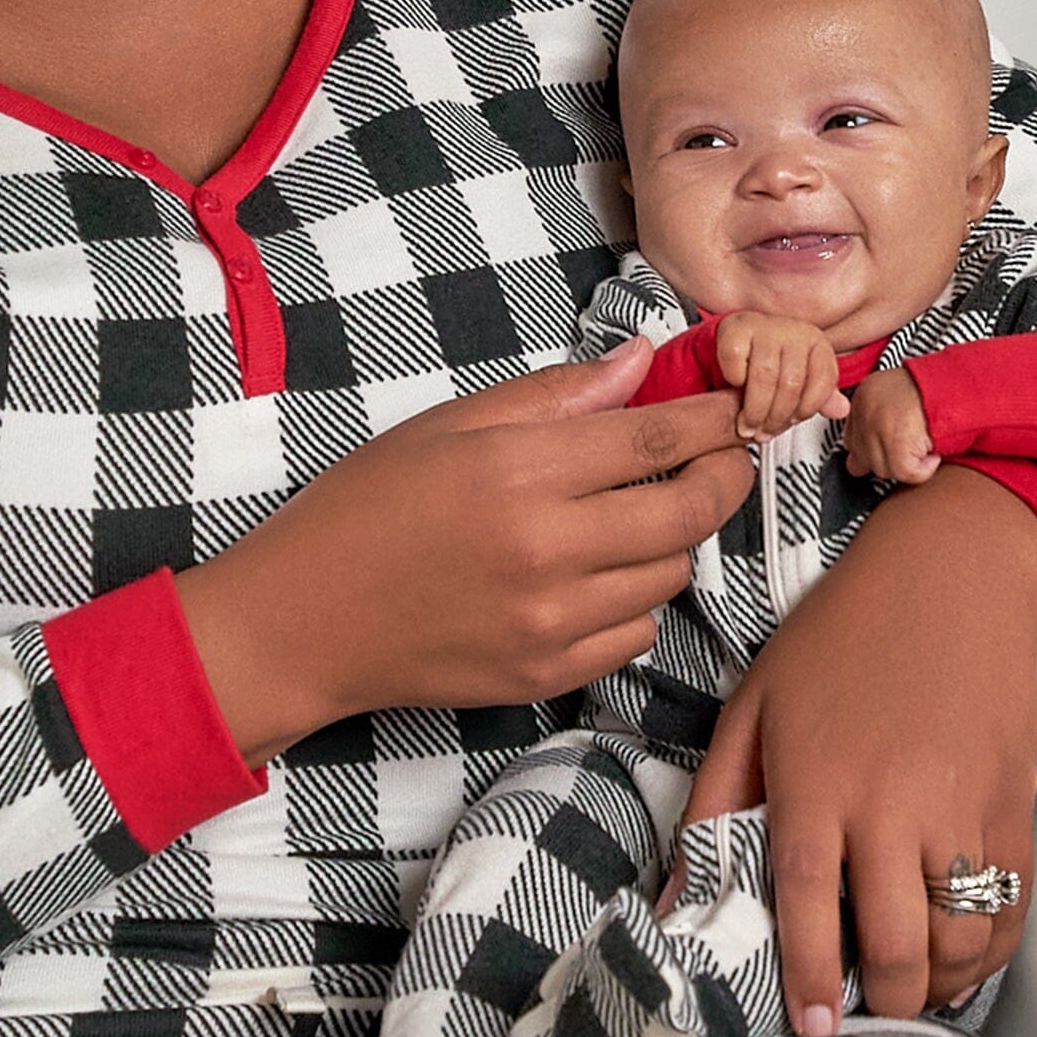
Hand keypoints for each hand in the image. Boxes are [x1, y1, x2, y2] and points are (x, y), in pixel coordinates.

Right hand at [179, 343, 756, 762]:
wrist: (303, 621)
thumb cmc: (363, 510)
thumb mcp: (445, 427)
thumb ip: (552, 395)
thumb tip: (639, 362)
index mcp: (517, 474)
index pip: (654, 441)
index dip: (710, 418)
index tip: (733, 404)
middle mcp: (546, 551)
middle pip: (687, 511)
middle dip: (723, 475)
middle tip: (725, 455)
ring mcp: (551, 623)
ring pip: (670, 576)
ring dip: (670, 540)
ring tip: (634, 515)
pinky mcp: (546, 674)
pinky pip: (636, 633)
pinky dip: (634, 601)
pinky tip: (595, 577)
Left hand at [680, 468, 1036, 1028]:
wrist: (953, 580)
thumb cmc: (834, 643)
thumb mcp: (753, 707)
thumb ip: (712, 806)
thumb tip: (675, 900)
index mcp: (818, 779)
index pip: (810, 899)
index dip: (810, 974)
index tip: (809, 1024)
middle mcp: (894, 803)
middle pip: (897, 939)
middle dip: (882, 1000)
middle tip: (860, 1019)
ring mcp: (964, 808)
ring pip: (961, 937)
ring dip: (939, 985)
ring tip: (908, 993)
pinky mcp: (1017, 806)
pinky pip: (1011, 907)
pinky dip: (988, 951)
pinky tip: (958, 959)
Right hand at [714, 311, 845, 440]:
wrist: (738, 333)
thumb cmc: (771, 358)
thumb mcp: (802, 376)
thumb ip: (820, 395)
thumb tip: (841, 410)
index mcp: (816, 342)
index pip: (823, 381)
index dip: (806, 409)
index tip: (792, 422)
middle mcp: (794, 331)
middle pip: (791, 383)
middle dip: (776, 417)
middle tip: (764, 432)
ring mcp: (764, 327)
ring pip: (764, 377)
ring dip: (754, 410)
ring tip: (748, 424)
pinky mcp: (735, 330)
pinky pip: (737, 365)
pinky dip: (734, 382)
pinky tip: (736, 388)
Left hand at [843, 367, 941, 485]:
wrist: (963, 387)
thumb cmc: (939, 395)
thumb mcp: (898, 401)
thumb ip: (874, 426)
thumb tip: (855, 466)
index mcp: (864, 395)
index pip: (851, 440)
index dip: (875, 450)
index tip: (896, 446)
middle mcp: (865, 409)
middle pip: (863, 459)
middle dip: (890, 459)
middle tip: (914, 445)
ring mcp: (878, 425)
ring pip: (882, 469)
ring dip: (909, 464)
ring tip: (926, 443)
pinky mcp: (896, 441)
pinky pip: (904, 473)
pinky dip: (924, 469)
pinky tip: (934, 452)